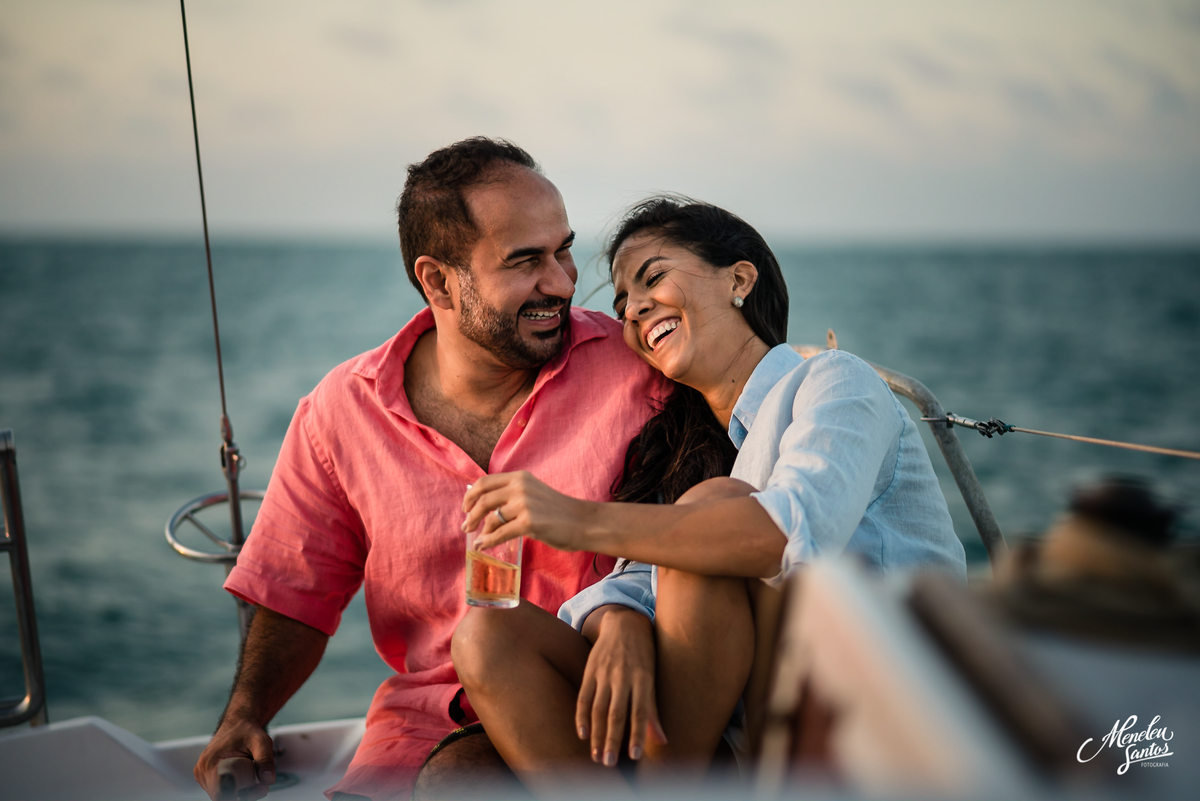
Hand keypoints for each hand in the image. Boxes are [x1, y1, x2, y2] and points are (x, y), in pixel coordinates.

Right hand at [194, 715, 275, 799]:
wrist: (238, 724)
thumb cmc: (247, 731)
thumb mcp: (261, 742)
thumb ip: (266, 760)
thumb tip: (268, 780)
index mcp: (210, 762)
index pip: (218, 792)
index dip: (236, 796)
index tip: (253, 791)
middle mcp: (202, 770)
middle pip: (220, 796)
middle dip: (243, 795)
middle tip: (262, 788)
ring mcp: (203, 774)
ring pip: (220, 794)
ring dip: (240, 794)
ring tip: (258, 784)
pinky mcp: (208, 776)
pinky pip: (220, 789)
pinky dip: (235, 790)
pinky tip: (249, 784)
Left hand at [462, 471, 592, 551]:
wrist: (583, 522)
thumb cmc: (559, 511)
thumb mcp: (534, 493)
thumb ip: (513, 495)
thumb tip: (485, 509)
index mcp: (520, 478)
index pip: (485, 482)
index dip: (470, 496)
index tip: (465, 508)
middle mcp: (520, 487)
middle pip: (483, 499)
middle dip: (470, 514)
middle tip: (466, 527)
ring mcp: (524, 504)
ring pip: (490, 518)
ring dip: (479, 530)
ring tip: (477, 538)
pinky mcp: (529, 522)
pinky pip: (500, 533)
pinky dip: (488, 541)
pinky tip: (483, 546)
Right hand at [577, 606, 666, 765]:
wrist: (624, 623)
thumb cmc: (645, 655)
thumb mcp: (653, 677)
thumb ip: (653, 710)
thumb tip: (663, 741)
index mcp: (643, 678)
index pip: (640, 711)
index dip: (637, 734)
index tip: (635, 757)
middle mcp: (623, 675)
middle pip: (616, 713)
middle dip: (612, 740)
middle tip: (609, 763)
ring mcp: (604, 673)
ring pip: (598, 708)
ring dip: (597, 734)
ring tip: (597, 756)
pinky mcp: (590, 670)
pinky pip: (584, 697)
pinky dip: (581, 717)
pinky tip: (583, 734)